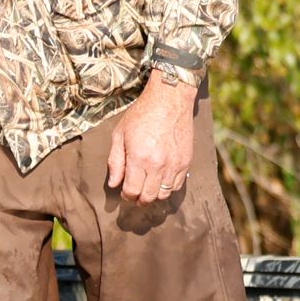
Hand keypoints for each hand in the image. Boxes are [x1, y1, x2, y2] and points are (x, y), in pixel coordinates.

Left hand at [105, 69, 203, 203]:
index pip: (132, 190)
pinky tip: (160, 181)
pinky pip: (177, 185)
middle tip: (134, 194)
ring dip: (154, 195)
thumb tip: (113, 184)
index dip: (126, 195)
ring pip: (164, 194)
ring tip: (147, 188)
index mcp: (139, 158)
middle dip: (139, 199)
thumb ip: (115, 161)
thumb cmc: (141, 115)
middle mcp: (158, 164)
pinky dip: (167, 188)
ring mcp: (174, 164)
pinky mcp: (186, 162)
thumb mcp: (119, 135)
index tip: (124, 191)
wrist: (169, 101)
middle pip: (148, 197)